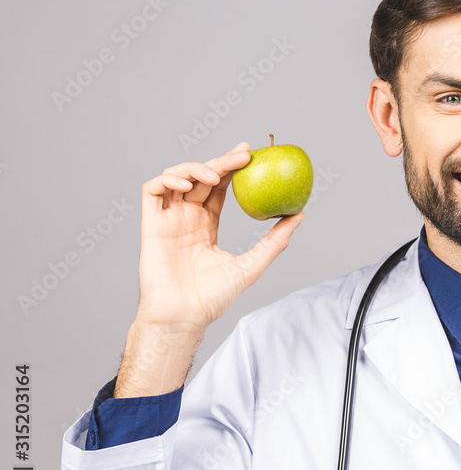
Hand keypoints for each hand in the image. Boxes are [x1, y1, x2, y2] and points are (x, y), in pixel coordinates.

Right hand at [134, 141, 305, 333]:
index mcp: (205, 225)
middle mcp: (186, 218)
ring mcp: (167, 220)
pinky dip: (169, 179)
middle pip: (201, 178)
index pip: (218, 188)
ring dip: (195, 168)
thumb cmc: (213, 297)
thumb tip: (300, 215)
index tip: (250, 154)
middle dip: (221, 161)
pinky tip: (190, 185)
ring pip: (176, 178)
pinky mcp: (151, 224)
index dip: (231, 168)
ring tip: (215, 175)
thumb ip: (275, 241)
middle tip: (244, 154)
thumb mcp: (252, 264)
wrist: (184, 315)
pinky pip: (153, 191)